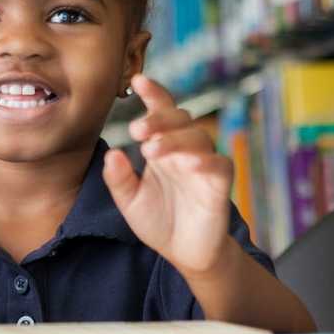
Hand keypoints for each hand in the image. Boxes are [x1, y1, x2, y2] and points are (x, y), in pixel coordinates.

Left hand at [103, 74, 233, 277]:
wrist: (184, 254)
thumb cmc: (158, 221)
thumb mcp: (129, 202)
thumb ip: (119, 179)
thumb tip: (112, 153)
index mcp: (162, 147)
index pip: (161, 112)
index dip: (154, 94)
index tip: (138, 80)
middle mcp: (184, 150)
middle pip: (179, 119)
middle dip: (159, 119)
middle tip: (137, 130)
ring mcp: (204, 165)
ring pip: (198, 137)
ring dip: (175, 139)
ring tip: (151, 150)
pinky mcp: (220, 185)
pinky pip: (219, 165)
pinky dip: (205, 162)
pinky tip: (188, 164)